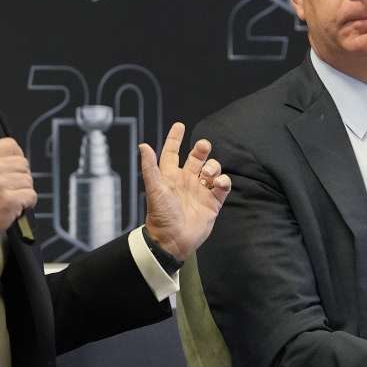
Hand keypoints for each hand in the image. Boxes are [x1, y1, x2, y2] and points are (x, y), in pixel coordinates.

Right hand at [0, 138, 36, 254]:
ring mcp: (0, 184)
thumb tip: (15, 161)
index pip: (10, 144)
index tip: (14, 168)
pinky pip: (31, 196)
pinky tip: (14, 208)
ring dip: (23, 192)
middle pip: (23, 163)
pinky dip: (27, 204)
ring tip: (8, 200)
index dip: (16, 157)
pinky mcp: (9, 200)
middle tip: (10, 190)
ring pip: (29, 181)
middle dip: (20, 178)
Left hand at [140, 122, 231, 260]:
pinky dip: (223, 182)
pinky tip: (218, 184)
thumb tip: (143, 145)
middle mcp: (186, 181)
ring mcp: (200, 191)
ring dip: (213, 166)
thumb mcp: (155, 189)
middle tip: (203, 146)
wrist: (173, 240)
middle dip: (201, 149)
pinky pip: (222, 186)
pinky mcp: (212, 203)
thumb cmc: (161, 215)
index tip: (179, 126)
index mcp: (170, 176)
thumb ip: (150, 167)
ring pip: (212, 169)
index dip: (175, 139)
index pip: (172, 153)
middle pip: (196, 158)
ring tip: (208, 173)